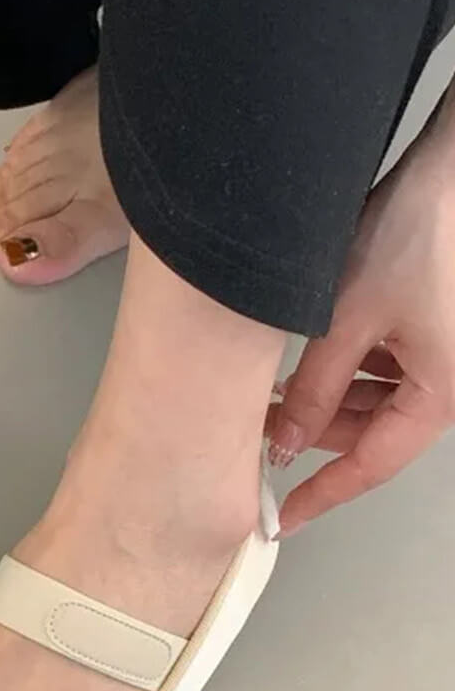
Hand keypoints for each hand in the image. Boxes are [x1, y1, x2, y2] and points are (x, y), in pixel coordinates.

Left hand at [270, 105, 454, 535]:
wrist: (446, 170)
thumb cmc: (412, 234)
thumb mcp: (347, 320)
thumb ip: (314, 390)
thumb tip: (284, 446)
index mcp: (440, 394)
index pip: (371, 466)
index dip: (322, 494)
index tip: (282, 520)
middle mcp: (447, 385)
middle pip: (371, 434)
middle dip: (314, 437)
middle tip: (256, 435)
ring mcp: (440, 358)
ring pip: (373, 405)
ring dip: (324, 405)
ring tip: (269, 399)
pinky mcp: (430, 333)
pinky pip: (384, 374)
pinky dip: (343, 377)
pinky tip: (302, 370)